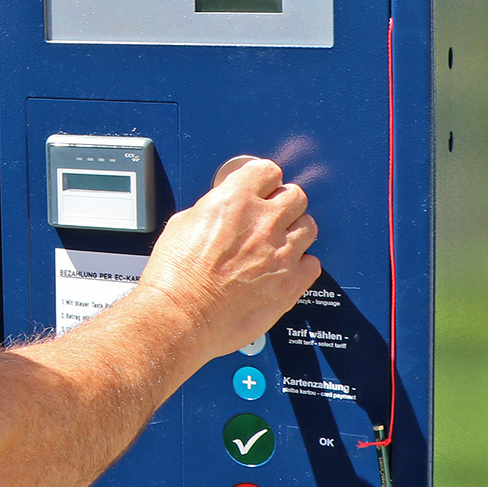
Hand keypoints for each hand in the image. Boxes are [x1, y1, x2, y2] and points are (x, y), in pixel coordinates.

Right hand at [134, 159, 320, 359]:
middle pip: (296, 195)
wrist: (180, 316)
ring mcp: (280, 254)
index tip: (262, 188)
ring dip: (295, 232)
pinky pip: (313, 265)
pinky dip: (301, 266)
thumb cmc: (174, 277)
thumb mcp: (183, 222)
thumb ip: (213, 209)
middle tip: (272, 216)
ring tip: (279, 244)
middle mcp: (263, 222)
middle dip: (283, 203)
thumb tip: (222, 210)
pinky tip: (284, 270)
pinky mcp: (289, 284)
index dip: (263, 180)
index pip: (267, 170)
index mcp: (235, 200)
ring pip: (309, 227)